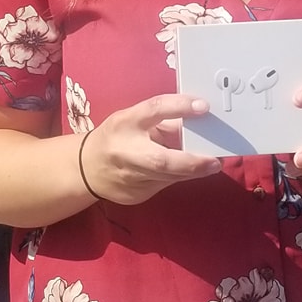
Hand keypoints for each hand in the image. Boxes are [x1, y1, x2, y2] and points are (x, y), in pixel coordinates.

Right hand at [80, 93, 221, 204]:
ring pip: (168, 177)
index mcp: (125, 123)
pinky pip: (164, 185)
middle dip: (192, 163)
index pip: (153, 110)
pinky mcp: (136, 194)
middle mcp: (126, 151)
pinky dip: (177, 177)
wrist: (86, 168)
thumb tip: (196, 119)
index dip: (178, 106)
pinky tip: (183, 171)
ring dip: (192, 171)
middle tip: (215, 161)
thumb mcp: (134, 119)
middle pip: (162, 160)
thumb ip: (163, 119)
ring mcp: (129, 178)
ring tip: (209, 164)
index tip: (203, 107)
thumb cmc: (116, 137)